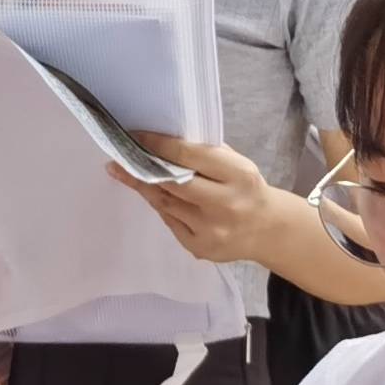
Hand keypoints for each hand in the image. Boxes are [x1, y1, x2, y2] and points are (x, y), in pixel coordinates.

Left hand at [112, 135, 282, 267]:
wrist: (266, 230)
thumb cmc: (246, 189)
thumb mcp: (237, 164)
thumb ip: (206, 154)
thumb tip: (163, 141)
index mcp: (238, 175)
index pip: (189, 156)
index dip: (158, 145)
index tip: (135, 136)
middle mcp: (225, 204)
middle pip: (172, 184)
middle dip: (142, 169)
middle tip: (118, 159)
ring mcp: (212, 230)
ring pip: (166, 205)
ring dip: (145, 187)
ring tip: (124, 173)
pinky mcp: (201, 248)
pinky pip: (171, 223)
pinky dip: (161, 207)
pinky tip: (153, 196)